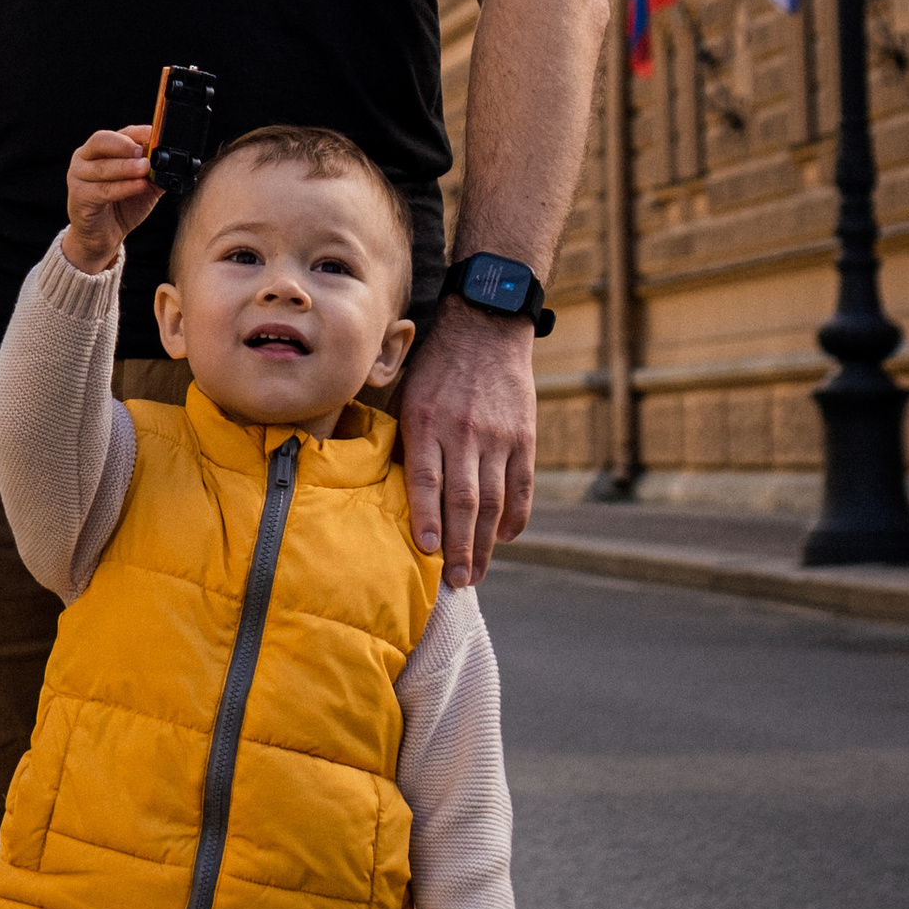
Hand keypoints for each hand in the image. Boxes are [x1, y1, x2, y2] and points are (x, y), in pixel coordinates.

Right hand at [63, 124, 161, 274]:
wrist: (104, 235)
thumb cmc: (122, 206)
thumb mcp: (145, 185)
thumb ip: (155, 172)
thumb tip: (173, 162)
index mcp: (102, 149)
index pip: (119, 133)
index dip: (138, 132)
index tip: (155, 134)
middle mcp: (85, 158)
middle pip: (101, 141)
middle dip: (125, 145)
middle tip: (145, 154)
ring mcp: (78, 176)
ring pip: (102, 167)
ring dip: (126, 167)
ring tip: (146, 169)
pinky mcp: (78, 197)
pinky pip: (102, 190)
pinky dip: (123, 187)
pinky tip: (139, 186)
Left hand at [399, 303, 536, 585]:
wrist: (485, 327)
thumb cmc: (434, 366)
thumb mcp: (405, 392)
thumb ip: (399, 437)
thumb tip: (384, 486)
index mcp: (426, 421)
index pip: (425, 478)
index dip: (426, 517)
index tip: (427, 551)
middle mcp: (463, 432)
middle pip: (463, 499)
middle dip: (461, 546)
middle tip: (456, 581)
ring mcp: (497, 436)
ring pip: (493, 500)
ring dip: (486, 542)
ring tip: (477, 573)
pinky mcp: (523, 436)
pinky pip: (521, 485)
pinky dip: (516, 516)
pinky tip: (506, 538)